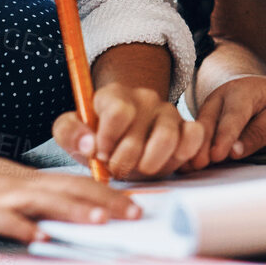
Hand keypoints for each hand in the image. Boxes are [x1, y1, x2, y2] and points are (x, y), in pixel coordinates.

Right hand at [0, 148, 140, 241]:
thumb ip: (30, 194)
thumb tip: (63, 207)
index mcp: (24, 178)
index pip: (75, 183)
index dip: (107, 193)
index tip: (136, 204)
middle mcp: (16, 184)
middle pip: (68, 189)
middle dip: (104, 201)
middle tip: (136, 213)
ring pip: (42, 201)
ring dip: (73, 210)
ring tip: (101, 220)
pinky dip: (21, 226)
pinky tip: (39, 236)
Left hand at [52, 83, 203, 180]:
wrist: (122, 139)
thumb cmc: (96, 138)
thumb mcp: (71, 133)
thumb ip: (69, 133)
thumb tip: (89, 144)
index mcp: (115, 95)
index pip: (117, 112)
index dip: (107, 140)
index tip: (100, 153)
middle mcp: (145, 99)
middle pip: (138, 136)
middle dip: (123, 162)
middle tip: (117, 167)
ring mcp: (169, 112)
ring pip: (168, 138)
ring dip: (151, 164)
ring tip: (141, 169)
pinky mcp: (189, 127)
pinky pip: (196, 136)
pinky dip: (185, 155)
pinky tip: (169, 163)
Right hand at [193, 76, 265, 168]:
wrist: (261, 92)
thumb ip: (261, 132)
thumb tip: (235, 152)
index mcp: (243, 91)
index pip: (234, 115)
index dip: (225, 135)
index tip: (217, 155)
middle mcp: (219, 97)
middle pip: (208, 121)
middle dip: (203, 143)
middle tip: (198, 164)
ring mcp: (207, 109)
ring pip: (198, 129)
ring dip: (193, 148)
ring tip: (187, 168)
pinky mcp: (202, 123)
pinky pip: (195, 137)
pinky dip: (191, 151)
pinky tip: (185, 166)